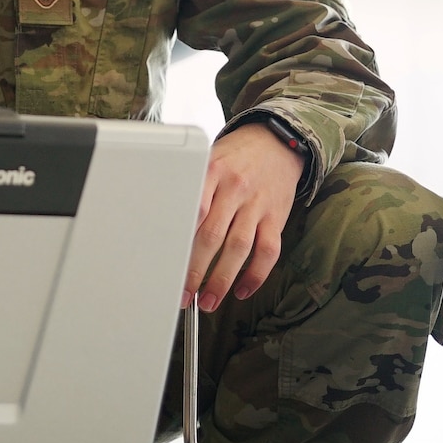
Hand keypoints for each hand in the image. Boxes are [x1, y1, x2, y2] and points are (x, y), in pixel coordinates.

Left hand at [183, 123, 301, 311]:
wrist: (276, 142)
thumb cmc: (234, 157)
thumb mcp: (208, 160)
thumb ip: (192, 189)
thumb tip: (166, 224)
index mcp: (211, 172)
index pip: (192, 211)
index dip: (178, 241)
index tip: (166, 264)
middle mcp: (235, 188)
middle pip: (212, 236)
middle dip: (195, 270)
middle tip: (183, 293)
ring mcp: (257, 204)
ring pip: (239, 248)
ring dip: (222, 280)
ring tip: (208, 301)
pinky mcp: (276, 217)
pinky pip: (268, 251)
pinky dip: (255, 275)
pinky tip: (242, 290)